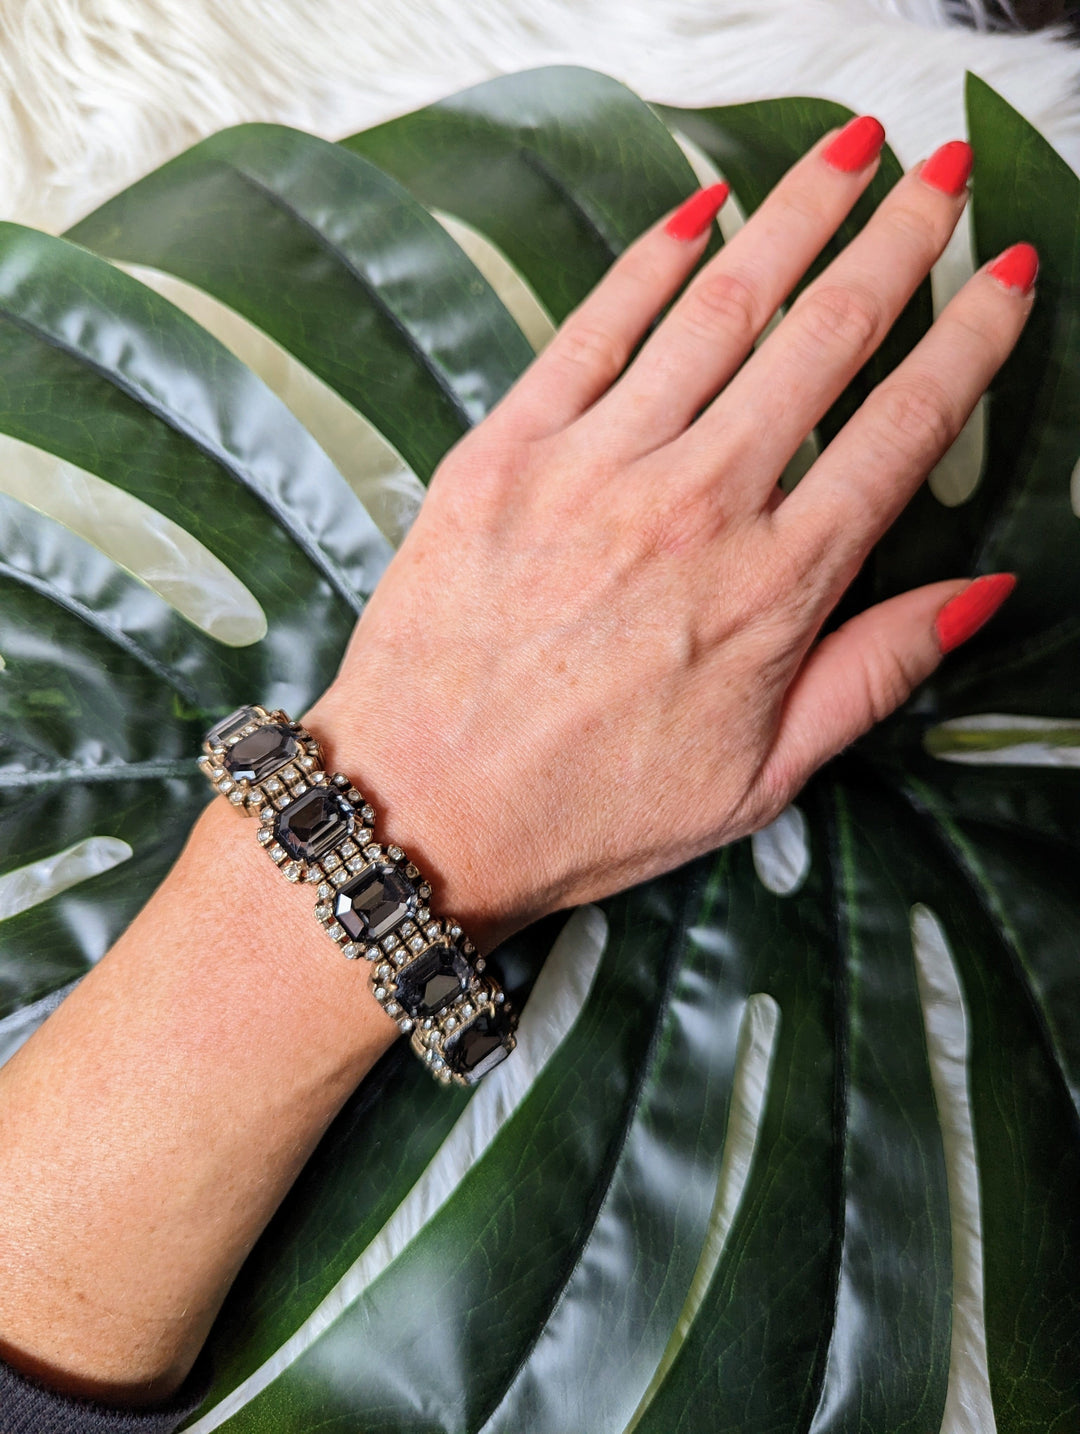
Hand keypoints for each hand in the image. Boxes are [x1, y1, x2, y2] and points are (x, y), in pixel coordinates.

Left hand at [304, 116, 1032, 954]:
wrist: (421, 811)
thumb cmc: (589, 809)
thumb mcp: (760, 779)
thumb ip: (873, 673)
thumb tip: (978, 591)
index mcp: (773, 589)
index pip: (903, 429)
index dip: (972, 339)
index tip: (1008, 276)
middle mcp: (696, 508)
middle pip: (825, 340)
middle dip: (900, 241)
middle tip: (940, 175)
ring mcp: (595, 469)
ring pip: (721, 310)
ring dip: (796, 217)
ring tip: (848, 156)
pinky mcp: (505, 451)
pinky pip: (594, 328)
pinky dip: (652, 259)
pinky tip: (701, 209)